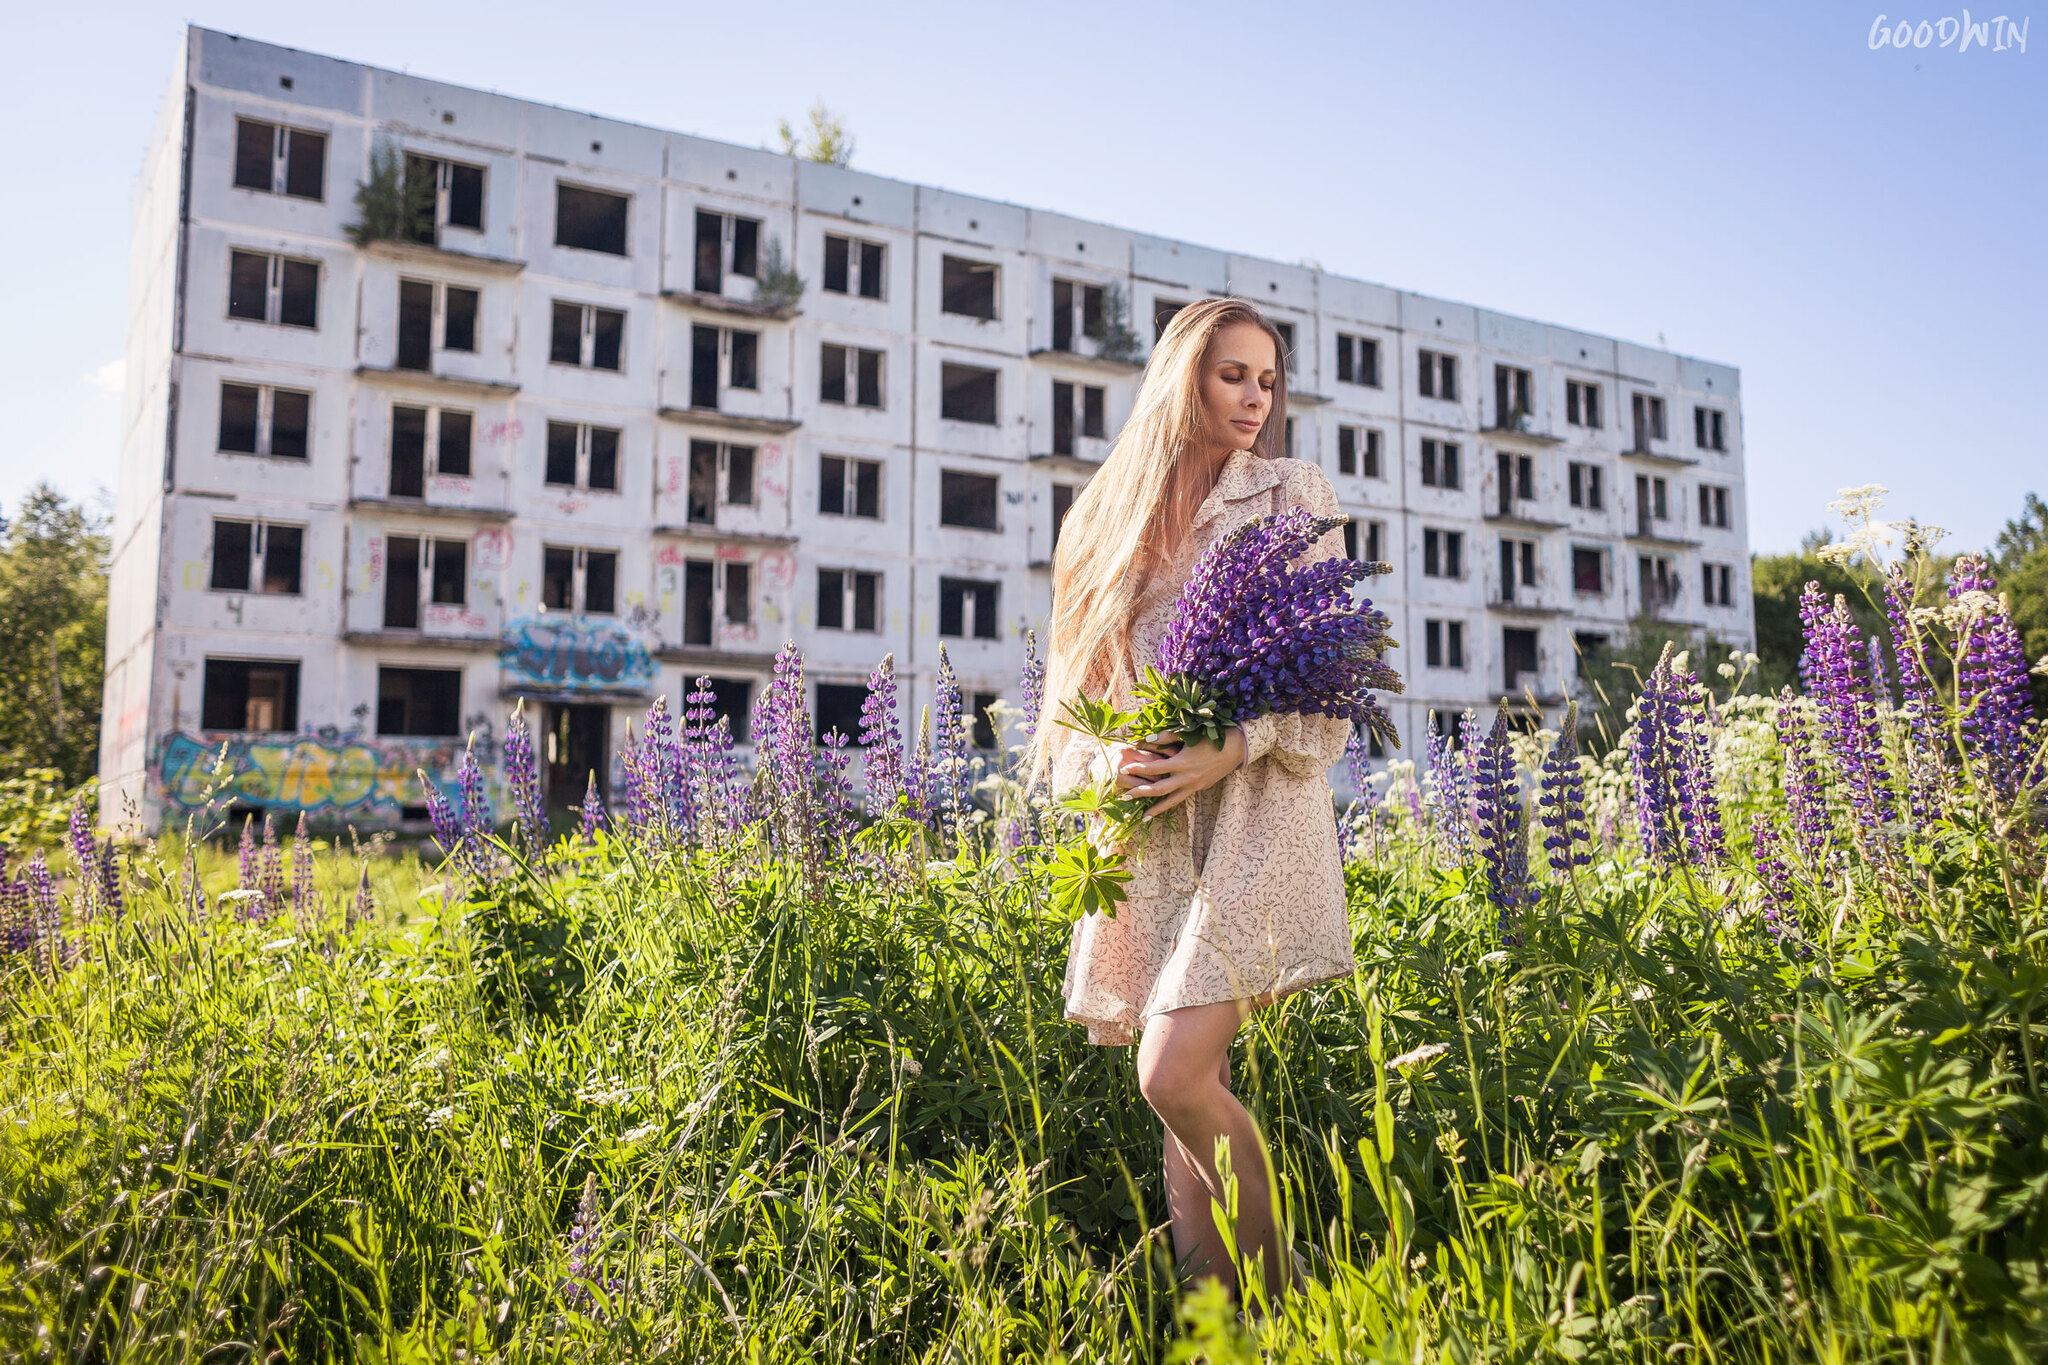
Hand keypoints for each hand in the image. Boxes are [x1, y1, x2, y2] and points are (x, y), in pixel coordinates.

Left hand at [1112, 727, 1245, 818]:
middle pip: (1159, 789)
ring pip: (1171, 801)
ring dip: (1156, 809)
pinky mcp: (1200, 788)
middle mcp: (1187, 777)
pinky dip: (1170, 804)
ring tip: (1143, 817)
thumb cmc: (1210, 737)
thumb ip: (1165, 738)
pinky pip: (1182, 798)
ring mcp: (1194, 786)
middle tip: (1125, 796)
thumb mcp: (1187, 735)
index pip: (1154, 768)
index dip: (1137, 768)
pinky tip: (1161, 808)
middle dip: (1140, 793)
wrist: (1235, 748)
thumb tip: (1146, 740)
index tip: (1124, 768)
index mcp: (1182, 762)